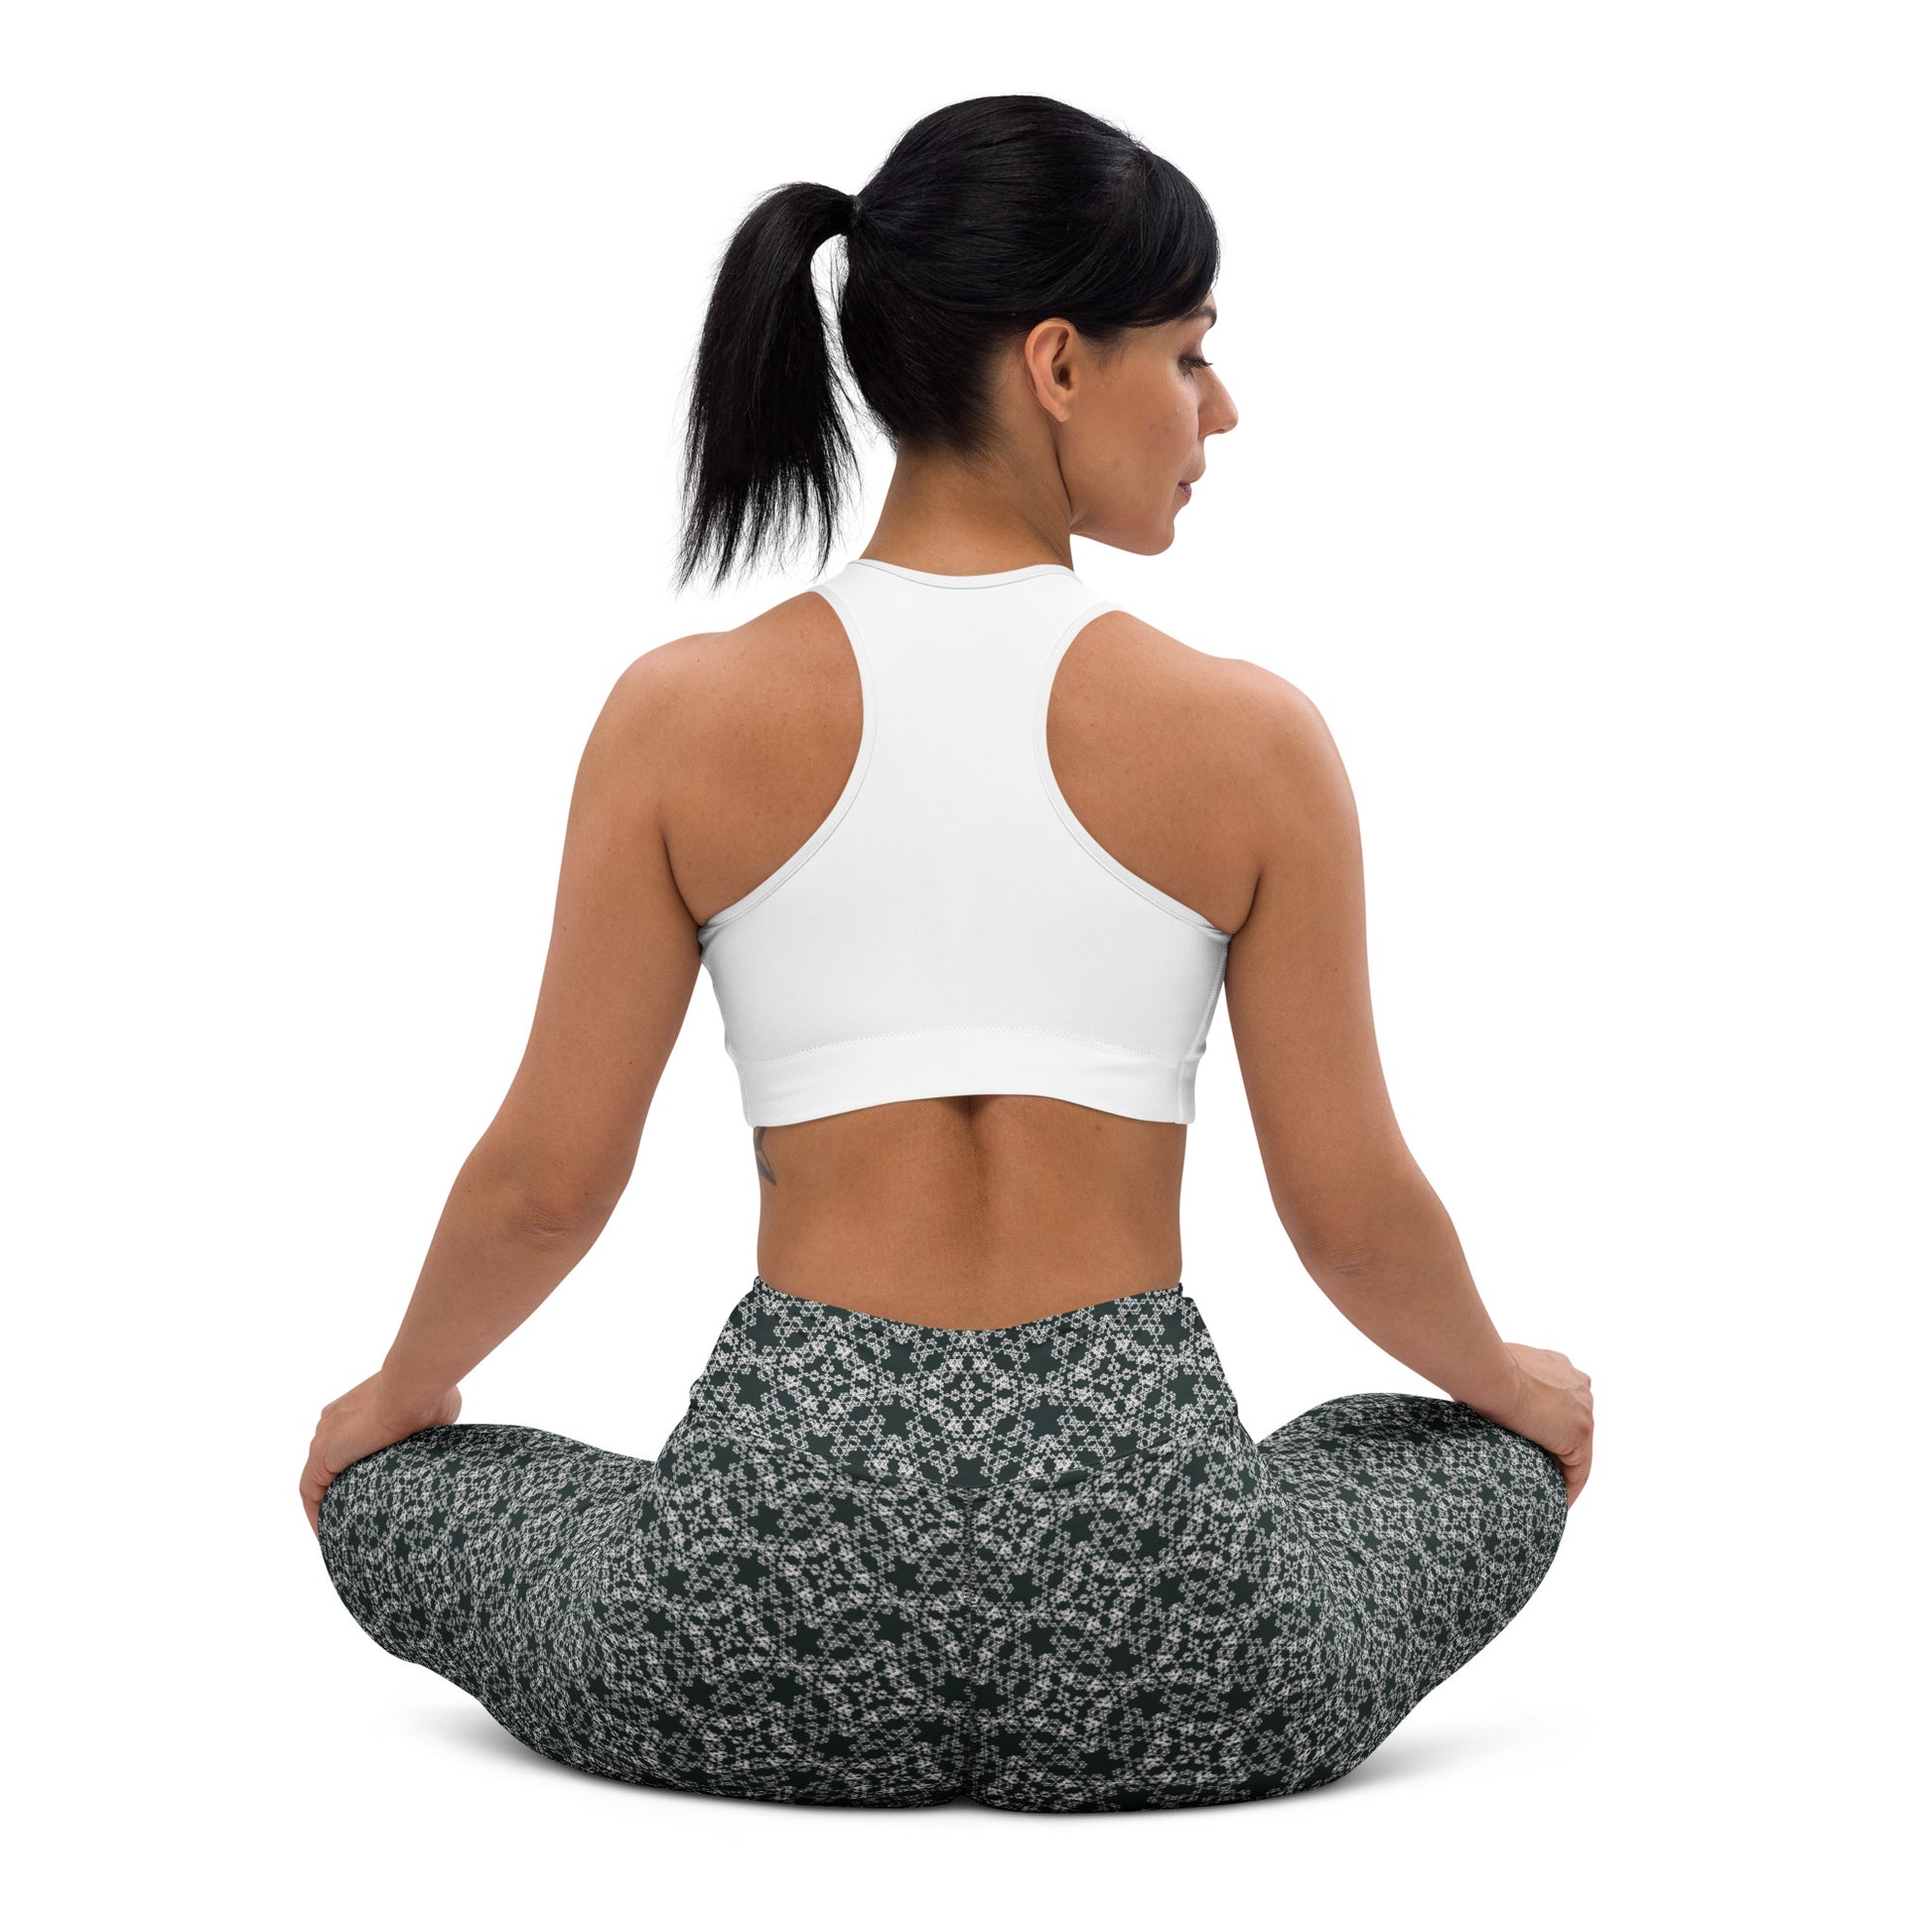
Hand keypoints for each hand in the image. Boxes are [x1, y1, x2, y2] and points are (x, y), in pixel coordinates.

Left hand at [301, 1374, 460, 1537]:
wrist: (411, 1391)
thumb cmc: (426, 1396)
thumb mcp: (434, 1413)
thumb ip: (430, 1429)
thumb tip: (443, 1438)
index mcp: (358, 1408)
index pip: (348, 1439)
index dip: (355, 1462)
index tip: (368, 1481)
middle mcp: (335, 1421)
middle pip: (331, 1460)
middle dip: (341, 1484)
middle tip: (357, 1509)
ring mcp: (325, 1438)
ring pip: (319, 1478)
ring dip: (329, 1501)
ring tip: (343, 1528)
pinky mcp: (321, 1457)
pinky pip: (310, 1492)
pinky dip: (317, 1512)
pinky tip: (328, 1533)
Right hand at [1475, 1343, 1593, 1506]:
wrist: (1490, 1373)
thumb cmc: (1481, 1371)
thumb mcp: (1494, 1375)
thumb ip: (1500, 1388)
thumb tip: (1472, 1400)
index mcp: (1557, 1366)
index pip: (1560, 1402)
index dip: (1546, 1424)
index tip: (1532, 1441)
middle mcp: (1577, 1385)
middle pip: (1571, 1427)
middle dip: (1555, 1448)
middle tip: (1534, 1471)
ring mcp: (1583, 1409)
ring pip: (1576, 1450)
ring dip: (1560, 1472)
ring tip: (1544, 1494)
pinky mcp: (1580, 1433)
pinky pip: (1578, 1471)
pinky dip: (1566, 1489)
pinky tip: (1552, 1504)